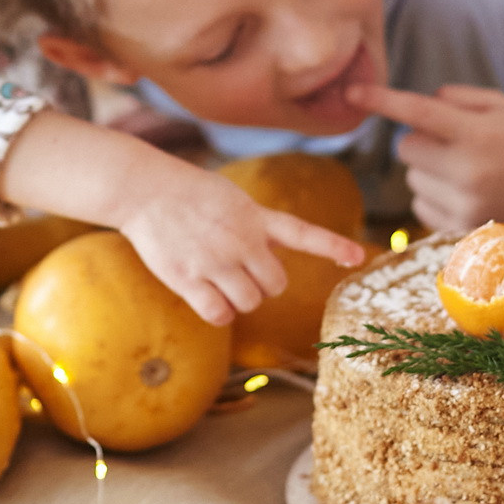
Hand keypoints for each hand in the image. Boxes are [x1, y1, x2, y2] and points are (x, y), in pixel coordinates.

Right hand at [0, 111, 365, 323]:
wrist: (145, 189)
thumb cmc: (188, 193)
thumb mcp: (232, 200)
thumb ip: (256, 227)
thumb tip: (271, 258)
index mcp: (255, 217)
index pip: (303, 233)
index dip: (332, 246)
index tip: (358, 256)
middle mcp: (241, 240)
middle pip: (274, 285)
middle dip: (262, 284)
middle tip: (240, 271)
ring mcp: (216, 261)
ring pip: (249, 302)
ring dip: (239, 298)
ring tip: (219, 280)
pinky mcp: (189, 278)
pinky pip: (220, 315)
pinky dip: (218, 312)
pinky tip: (206, 295)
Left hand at [346, 83, 503, 234]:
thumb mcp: (500, 106)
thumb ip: (457, 98)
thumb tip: (419, 104)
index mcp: (477, 134)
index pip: (419, 112)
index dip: (382, 100)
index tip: (351, 92)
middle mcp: (467, 171)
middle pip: (406, 148)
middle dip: (420, 140)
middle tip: (453, 141)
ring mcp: (463, 205)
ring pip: (412, 178)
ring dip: (428, 170)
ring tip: (466, 169)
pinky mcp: (459, 229)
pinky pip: (419, 205)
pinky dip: (433, 196)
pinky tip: (465, 192)